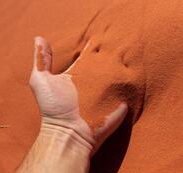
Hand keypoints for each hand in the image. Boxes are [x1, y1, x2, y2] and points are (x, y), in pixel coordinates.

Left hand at [29, 36, 127, 153]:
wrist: (68, 132)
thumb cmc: (53, 108)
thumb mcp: (41, 81)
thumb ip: (42, 60)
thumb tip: (39, 38)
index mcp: (79, 72)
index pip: (89, 54)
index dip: (95, 43)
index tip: (103, 31)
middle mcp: (95, 79)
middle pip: (108, 59)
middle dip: (115, 48)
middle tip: (124, 31)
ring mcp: (108, 89)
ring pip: (120, 70)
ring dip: (126, 60)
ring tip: (136, 44)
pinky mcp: (119, 100)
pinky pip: (129, 85)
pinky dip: (135, 76)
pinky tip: (143, 63)